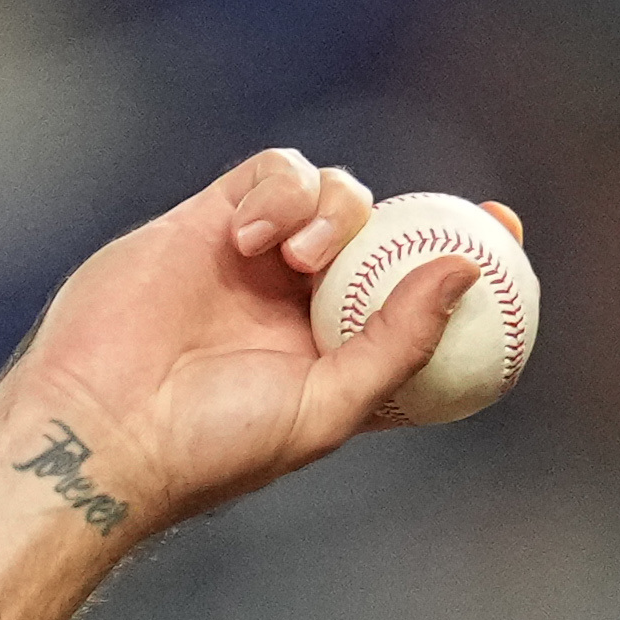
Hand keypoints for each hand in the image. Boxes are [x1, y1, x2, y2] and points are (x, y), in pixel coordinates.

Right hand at [0, 152, 522, 535]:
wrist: (108, 428)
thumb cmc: (215, 444)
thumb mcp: (328, 407)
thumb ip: (397, 341)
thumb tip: (464, 272)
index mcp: (342, 355)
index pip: (419, 301)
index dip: (465, 269)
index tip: (511, 243)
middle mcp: (306, 304)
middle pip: (385, 238)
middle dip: (432, 219)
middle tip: (474, 212)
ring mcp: (260, 262)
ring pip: (332, 197)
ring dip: (336, 212)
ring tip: (300, 259)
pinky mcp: (209, 222)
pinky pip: (269, 175)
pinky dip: (278, 192)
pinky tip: (252, 237)